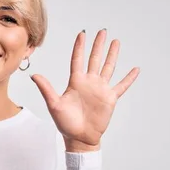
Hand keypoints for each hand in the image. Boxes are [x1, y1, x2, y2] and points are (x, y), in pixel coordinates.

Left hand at [30, 29, 139, 148]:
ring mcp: (100, 89)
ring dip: (112, 55)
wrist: (79, 138)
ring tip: (116, 42)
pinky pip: (121, 86)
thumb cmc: (65, 123)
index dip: (80, 46)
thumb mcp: (54, 104)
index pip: (78, 59)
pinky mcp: (110, 98)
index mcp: (75, 82)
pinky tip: (135, 69)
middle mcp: (89, 82)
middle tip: (102, 31)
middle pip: (95, 59)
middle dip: (98, 45)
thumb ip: (46, 89)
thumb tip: (34, 75)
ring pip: (108, 67)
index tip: (82, 33)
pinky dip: (129, 78)